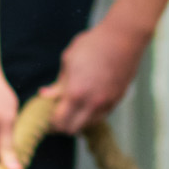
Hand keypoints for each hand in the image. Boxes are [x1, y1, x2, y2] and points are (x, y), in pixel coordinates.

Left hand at [43, 15, 147, 134]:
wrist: (123, 38)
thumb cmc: (92, 45)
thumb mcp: (69, 60)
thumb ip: (58, 83)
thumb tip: (45, 95)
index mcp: (75, 93)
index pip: (59, 121)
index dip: (50, 122)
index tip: (47, 116)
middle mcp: (92, 103)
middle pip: (72, 130)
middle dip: (62, 126)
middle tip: (58, 115)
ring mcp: (107, 103)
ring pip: (88, 125)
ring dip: (78, 120)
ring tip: (73, 107)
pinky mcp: (118, 99)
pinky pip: (101, 115)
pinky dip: (92, 114)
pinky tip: (87, 101)